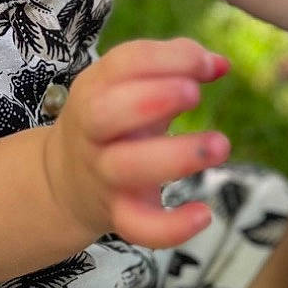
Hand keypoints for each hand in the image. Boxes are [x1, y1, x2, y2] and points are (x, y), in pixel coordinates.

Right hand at [42, 37, 230, 247]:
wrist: (66, 183)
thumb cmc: (114, 124)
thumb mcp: (127, 86)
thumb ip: (174, 65)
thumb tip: (219, 64)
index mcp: (95, 89)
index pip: (124, 63)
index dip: (170, 59)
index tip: (208, 66)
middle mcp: (93, 131)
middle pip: (107, 112)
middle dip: (155, 99)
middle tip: (194, 95)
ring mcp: (103, 174)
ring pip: (127, 168)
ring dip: (176, 156)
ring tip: (221, 145)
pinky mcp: (117, 214)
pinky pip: (138, 227)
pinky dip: (171, 228)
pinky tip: (204, 214)